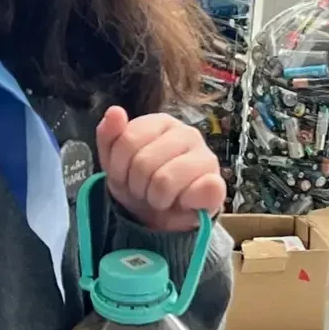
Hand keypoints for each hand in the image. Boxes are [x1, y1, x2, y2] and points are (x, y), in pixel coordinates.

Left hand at [96, 106, 225, 231]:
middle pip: (143, 162)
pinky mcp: (218, 184)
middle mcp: (187, 133)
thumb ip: (110, 135)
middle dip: (136, 185)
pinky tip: (181, 203)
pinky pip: (195, 192)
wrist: (163, 218)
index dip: (119, 168)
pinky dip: (182, 203)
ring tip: (159, 198)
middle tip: (144, 190)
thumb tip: (115, 111)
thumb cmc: (140, 183)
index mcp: (162, 122)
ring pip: (164, 181)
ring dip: (155, 199)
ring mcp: (206, 157)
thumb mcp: (115, 162)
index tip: (125, 176)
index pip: (127, 140)